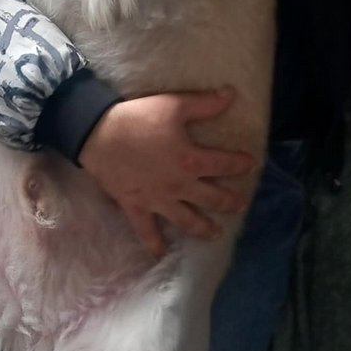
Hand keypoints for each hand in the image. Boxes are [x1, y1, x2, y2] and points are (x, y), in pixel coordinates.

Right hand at [78, 88, 255, 258]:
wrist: (99, 134)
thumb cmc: (138, 118)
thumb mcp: (174, 105)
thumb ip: (205, 104)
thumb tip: (232, 95)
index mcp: (191, 160)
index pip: (224, 165)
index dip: (240, 164)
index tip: (251, 164)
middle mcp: (179, 186)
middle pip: (211, 199)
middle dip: (229, 202)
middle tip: (240, 205)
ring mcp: (158, 201)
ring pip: (187, 221)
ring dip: (203, 228)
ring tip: (215, 234)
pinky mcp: (136, 207)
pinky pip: (147, 232)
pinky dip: (155, 245)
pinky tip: (161, 255)